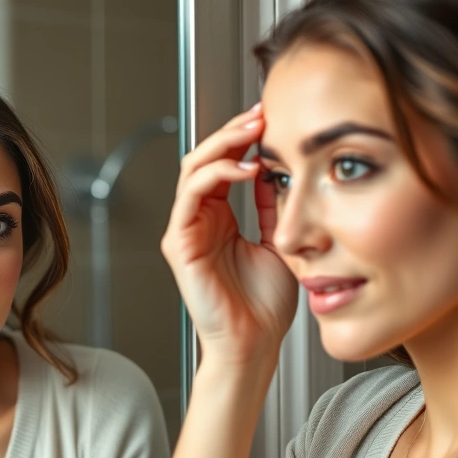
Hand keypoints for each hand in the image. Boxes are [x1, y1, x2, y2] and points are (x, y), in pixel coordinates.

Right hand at [161, 104, 297, 370]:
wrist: (255, 344)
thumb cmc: (264, 306)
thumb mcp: (279, 241)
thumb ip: (273, 206)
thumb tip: (278, 170)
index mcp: (218, 219)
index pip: (223, 164)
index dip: (243, 138)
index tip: (272, 118)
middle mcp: (197, 221)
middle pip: (204, 158)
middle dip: (233, 131)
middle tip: (262, 114)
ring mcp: (185, 231)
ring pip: (193, 169)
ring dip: (224, 145)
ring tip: (254, 131)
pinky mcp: (179, 244)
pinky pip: (191, 196)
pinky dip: (217, 175)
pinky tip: (246, 169)